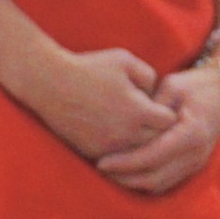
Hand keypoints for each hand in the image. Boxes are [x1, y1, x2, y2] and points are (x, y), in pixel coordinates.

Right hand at [28, 47, 176, 161]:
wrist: (48, 83)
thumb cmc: (89, 67)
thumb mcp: (125, 60)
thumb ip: (149, 76)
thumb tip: (157, 94)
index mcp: (138, 111)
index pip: (170, 121)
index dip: (167, 111)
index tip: (158, 103)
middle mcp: (126, 134)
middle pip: (157, 141)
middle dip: (157, 130)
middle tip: (152, 118)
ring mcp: (108, 146)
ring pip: (138, 153)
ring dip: (140, 142)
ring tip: (137, 127)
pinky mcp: (92, 152)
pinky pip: (117, 157)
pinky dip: (121, 149)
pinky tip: (117, 134)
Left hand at [96, 65, 219, 195]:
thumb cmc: (196, 85)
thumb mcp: (173, 85)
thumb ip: (152, 105)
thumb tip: (127, 122)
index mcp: (191, 133)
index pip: (152, 156)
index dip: (125, 163)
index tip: (101, 162)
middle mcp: (196, 154)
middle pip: (154, 177)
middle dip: (124, 177)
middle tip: (99, 169)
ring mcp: (196, 163)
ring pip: (159, 184)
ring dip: (132, 183)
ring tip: (109, 173)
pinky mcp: (192, 166)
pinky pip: (165, 182)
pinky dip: (144, 182)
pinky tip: (126, 173)